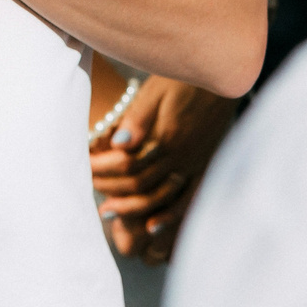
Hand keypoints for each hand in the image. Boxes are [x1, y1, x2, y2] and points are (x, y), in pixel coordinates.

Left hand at [90, 78, 236, 264]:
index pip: (126, 165)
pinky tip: (151, 228)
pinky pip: (188, 200)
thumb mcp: (156, 91)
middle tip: (89, 189)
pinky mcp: (205, 168)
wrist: (223, 79)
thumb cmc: (184, 81)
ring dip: (132, 208)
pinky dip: (169, 217)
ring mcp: (196, 166)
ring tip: (108, 212)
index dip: (102, 169)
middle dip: (111, 189)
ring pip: (161, 198)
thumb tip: (119, 143)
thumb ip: (139, 118)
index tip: (84, 166)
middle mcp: (182, 158)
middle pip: (140, 184)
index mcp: (166, 139)